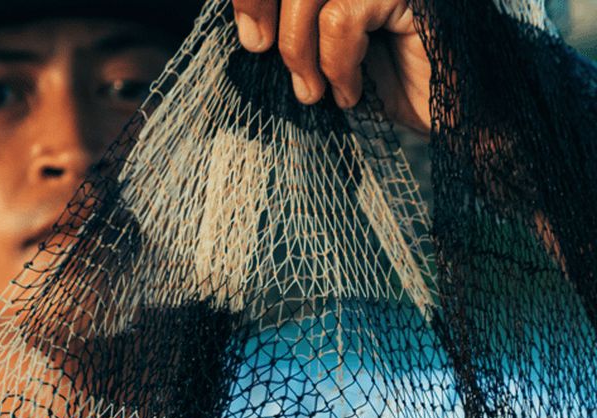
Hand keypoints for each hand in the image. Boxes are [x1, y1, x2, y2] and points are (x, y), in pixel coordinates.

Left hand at [232, 0, 431, 133]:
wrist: (456, 120)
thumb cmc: (392, 88)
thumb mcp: (327, 57)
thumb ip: (294, 32)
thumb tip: (248, 27)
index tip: (250, 35)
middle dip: (259, 3)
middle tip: (259, 49)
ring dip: (298, 48)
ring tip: (312, 91)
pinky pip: (343, 17)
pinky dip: (337, 63)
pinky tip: (350, 93)